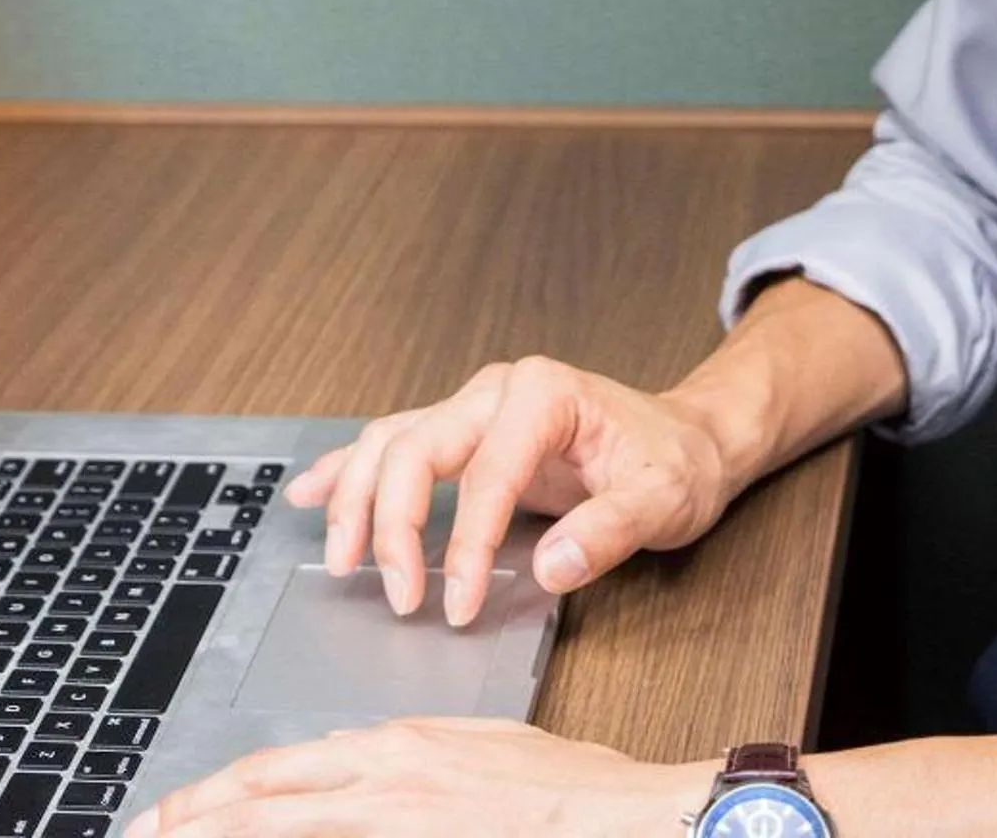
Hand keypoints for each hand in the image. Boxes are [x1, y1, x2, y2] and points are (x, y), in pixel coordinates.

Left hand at [122, 717, 713, 836]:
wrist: (622, 816)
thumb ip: (407, 758)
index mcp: (393, 746)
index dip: (214, 795)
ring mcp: (398, 818)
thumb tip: (354, 767)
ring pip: (281, 830)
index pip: (278, 770)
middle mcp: (382, 778)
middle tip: (141, 837)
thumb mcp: (476, 747)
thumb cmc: (567, 787)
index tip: (172, 816)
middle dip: (191, 821)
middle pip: (259, 799)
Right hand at [286, 355, 744, 626]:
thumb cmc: (672, 462)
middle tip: (401, 597)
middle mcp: (495, 392)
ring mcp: (473, 408)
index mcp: (542, 395)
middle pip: (414, 448)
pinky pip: (393, 444)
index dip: (467, 546)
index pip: (485, 476)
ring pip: (389, 443)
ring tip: (341, 561)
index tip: (462, 605)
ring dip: (357, 500)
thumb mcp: (662, 499)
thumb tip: (553, 567)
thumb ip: (608, 532)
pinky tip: (311, 492)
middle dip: (393, 526)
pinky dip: (349, 470)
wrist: (685, 439)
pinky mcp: (464, 434)